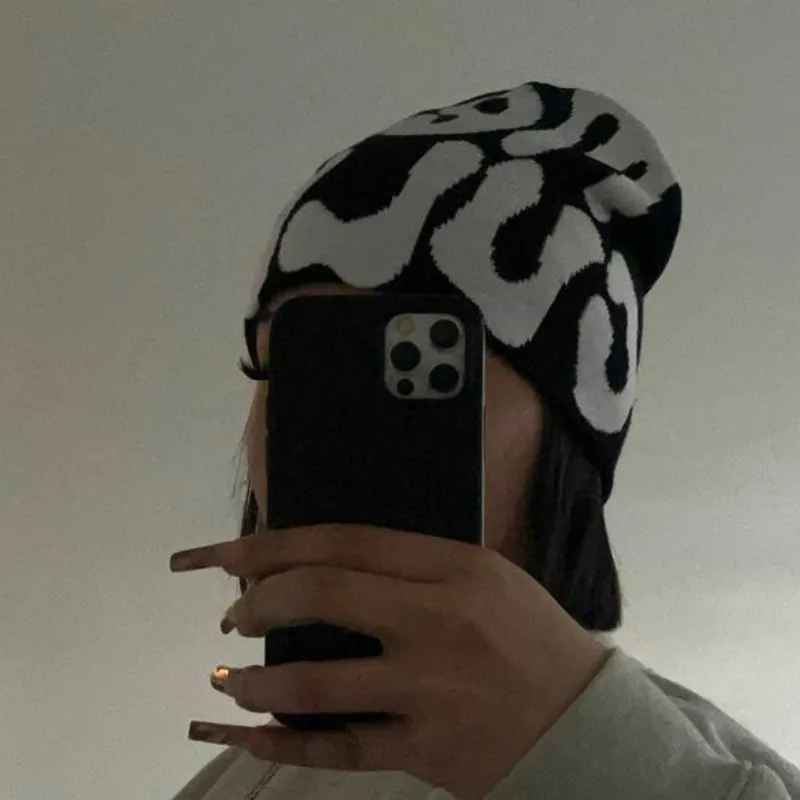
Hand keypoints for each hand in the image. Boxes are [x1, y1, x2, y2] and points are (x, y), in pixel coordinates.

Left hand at [170, 525, 610, 799]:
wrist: (587, 723)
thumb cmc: (531, 638)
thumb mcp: (485, 578)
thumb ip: (414, 567)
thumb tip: (326, 564)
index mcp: (455, 567)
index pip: (346, 541)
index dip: (277, 544)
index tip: (231, 556)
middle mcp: (437, 620)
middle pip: (323, 594)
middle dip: (260, 601)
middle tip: (234, 616)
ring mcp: (430, 690)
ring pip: (316, 682)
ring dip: (256, 681)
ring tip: (227, 680)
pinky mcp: (427, 751)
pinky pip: (339, 750)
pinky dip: (284, 744)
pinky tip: (249, 735)